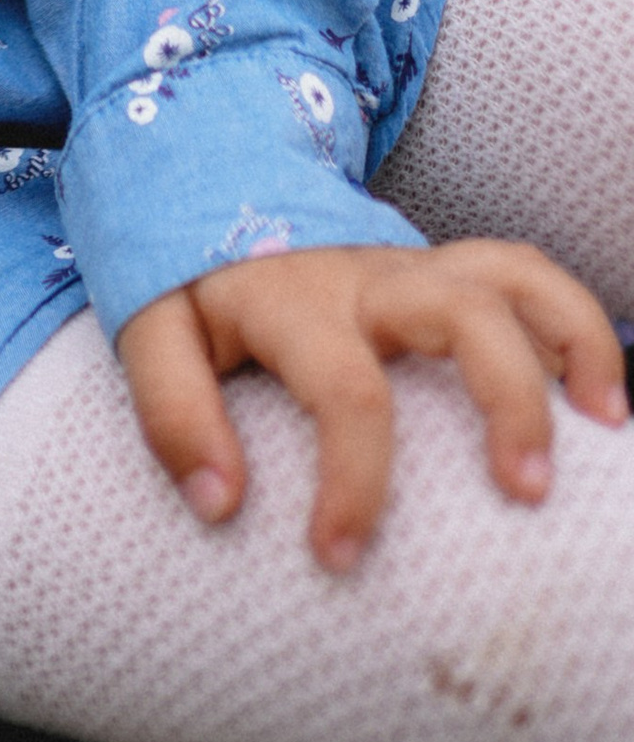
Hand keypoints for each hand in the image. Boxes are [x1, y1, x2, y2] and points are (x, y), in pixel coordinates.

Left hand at [120, 238, 627, 571]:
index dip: (353, 481)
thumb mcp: (153, 332)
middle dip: (507, 400)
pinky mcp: (443, 269)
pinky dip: (576, 326)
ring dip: (570, 346)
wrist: (211, 182)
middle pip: (463, 311)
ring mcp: (415, 267)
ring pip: (513, 279)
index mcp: (295, 299)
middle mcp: (370, 276)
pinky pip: (527, 275)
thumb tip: (219, 506)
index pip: (343, 388)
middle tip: (525, 496)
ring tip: (603, 431)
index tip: (340, 558)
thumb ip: (173, 414)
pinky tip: (602, 403)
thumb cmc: (194, 283)